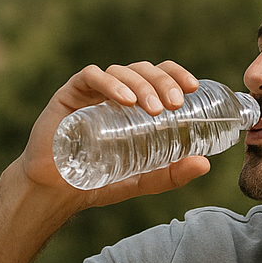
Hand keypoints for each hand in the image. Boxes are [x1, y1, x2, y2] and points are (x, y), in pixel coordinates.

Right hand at [15, 60, 212, 207]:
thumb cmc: (98, 180)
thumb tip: (205, 164)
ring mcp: (91, 91)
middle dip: (163, 81)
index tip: (192, 87)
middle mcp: (114, 92)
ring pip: (121, 71)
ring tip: (153, 110)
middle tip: (176, 102)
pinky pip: (91, 77)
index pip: (158, 76)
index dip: (176, 74)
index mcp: (133, 103)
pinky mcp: (69, 94)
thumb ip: (172, 174)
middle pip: (143, 70)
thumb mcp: (143, 179)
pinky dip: (111, 84)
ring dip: (142, 85)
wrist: (56, 191)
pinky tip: (125, 99)